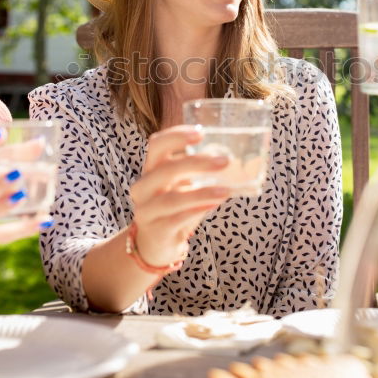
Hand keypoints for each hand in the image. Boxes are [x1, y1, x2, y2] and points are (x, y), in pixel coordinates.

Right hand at [130, 125, 231, 265]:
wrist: (155, 244)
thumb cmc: (173, 208)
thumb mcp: (181, 186)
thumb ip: (199, 173)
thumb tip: (234, 160)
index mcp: (150, 170)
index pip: (157, 145)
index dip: (176, 136)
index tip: (201, 133)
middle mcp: (143, 188)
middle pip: (165, 169)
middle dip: (196, 163)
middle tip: (225, 161)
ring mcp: (146, 211)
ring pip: (172, 198)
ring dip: (201, 193)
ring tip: (225, 191)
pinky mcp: (156, 231)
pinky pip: (177, 219)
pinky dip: (196, 211)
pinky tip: (213, 206)